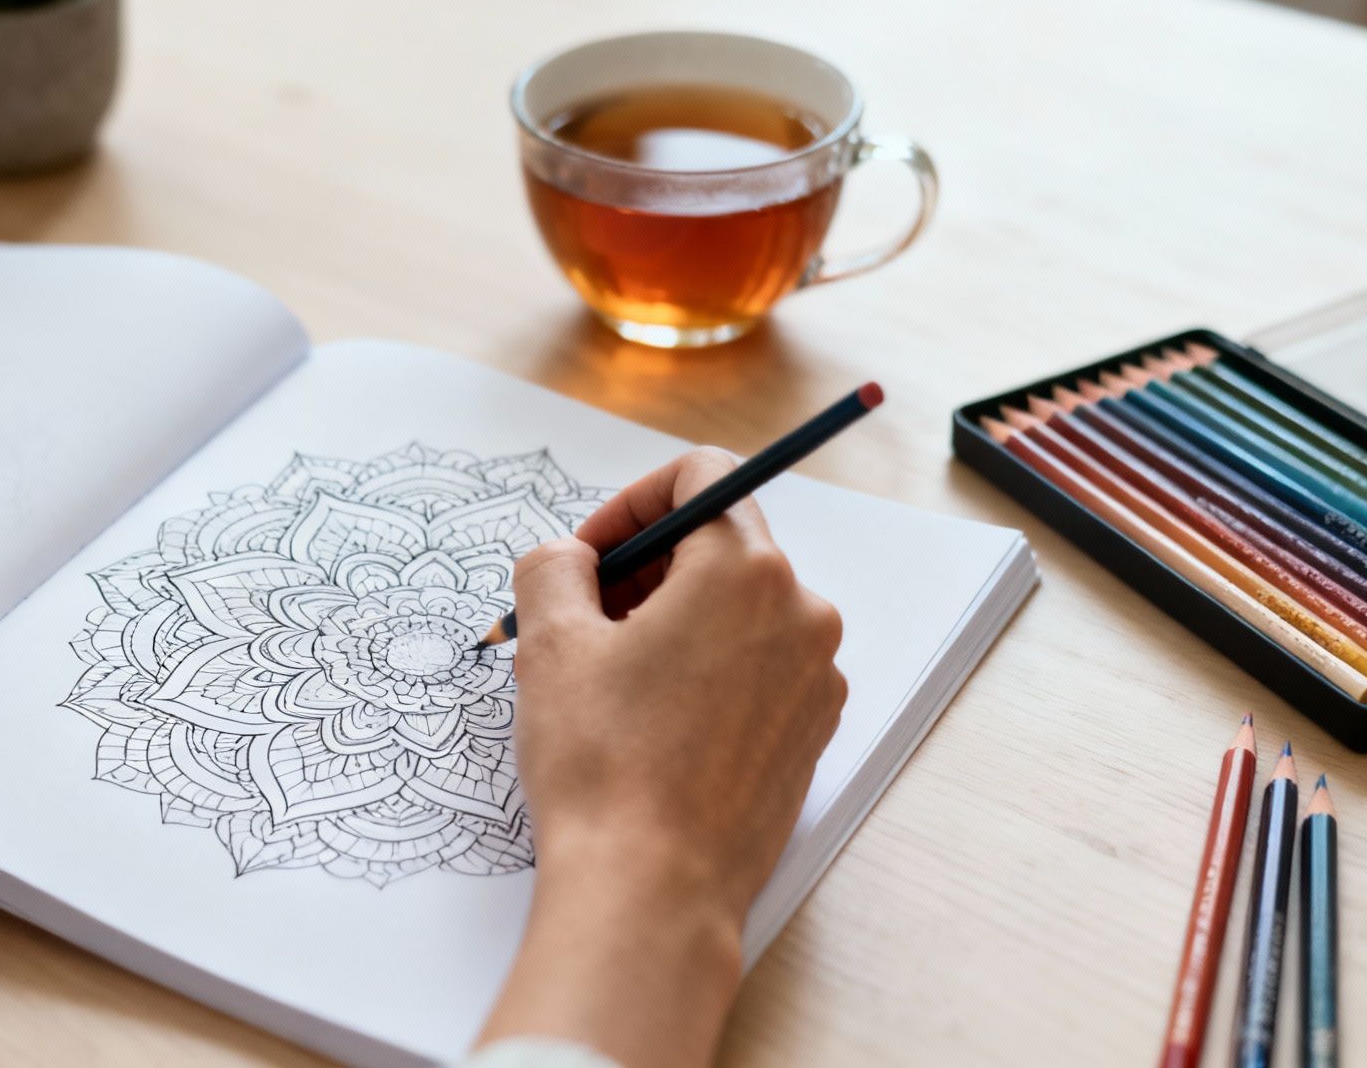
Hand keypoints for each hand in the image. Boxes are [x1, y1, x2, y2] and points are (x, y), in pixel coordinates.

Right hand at [478, 448, 846, 1067]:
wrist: (651, 891)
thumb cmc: (604, 765)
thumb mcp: (550, 641)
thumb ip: (554, 565)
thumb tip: (568, 557)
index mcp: (746, 571)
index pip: (702, 475)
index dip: (632, 500)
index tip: (591, 552)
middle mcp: (801, 613)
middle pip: (722, 545)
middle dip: (646, 567)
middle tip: (582, 618)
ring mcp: (815, 678)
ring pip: (739, 611)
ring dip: (673, 621)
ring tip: (609, 680)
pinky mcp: (811, 734)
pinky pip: (758, 669)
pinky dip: (706, 672)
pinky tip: (651, 723)